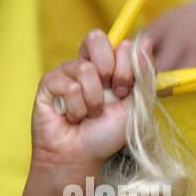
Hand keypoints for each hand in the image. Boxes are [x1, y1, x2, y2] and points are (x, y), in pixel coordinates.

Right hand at [32, 30, 148, 169]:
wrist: (82, 157)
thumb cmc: (108, 134)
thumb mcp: (136, 105)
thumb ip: (144, 75)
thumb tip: (147, 40)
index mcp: (108, 68)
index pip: (120, 44)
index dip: (126, 66)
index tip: (125, 91)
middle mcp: (86, 66)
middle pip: (96, 38)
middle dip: (110, 70)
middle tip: (111, 94)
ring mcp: (65, 73)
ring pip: (85, 69)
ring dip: (93, 101)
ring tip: (89, 115)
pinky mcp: (48, 84)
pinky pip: (67, 86)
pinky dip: (76, 109)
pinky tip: (71, 117)